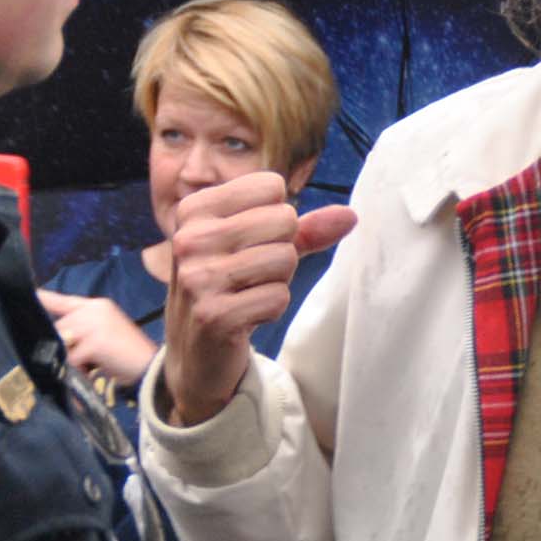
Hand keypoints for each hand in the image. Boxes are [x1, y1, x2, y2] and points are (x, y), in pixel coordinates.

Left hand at [38, 288, 157, 384]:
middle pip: (60, 326)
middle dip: (65, 346)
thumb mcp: (103, 335)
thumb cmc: (128, 354)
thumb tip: (60, 341)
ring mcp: (95, 323)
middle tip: (84, 362)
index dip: (46, 298)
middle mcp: (94, 309)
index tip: (32, 294)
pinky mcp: (95, 341)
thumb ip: (82, 331)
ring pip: (64, 341)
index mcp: (98, 305)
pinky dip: (79, 368)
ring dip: (71, 358)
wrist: (150, 366)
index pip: (65, 300)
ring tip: (90, 366)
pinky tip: (92, 370)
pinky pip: (73, 357)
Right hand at [161, 171, 355, 425]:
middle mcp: (190, 239)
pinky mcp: (213, 315)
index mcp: (195, 210)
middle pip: (283, 219)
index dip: (277, 219)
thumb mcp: (260, 248)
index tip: (248, 245)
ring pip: (285, 258)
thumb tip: (350, 216)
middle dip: (282, 251)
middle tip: (252, 274)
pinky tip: (246, 316)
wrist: (195, 353)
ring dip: (278, 281)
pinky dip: (272, 309)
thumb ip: (305, 230)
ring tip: (248, 294)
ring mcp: (198, 278)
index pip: (271, 186)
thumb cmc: (231, 288)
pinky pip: (278, 297)